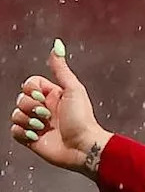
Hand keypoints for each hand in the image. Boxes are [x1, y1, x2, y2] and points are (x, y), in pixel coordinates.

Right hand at [10, 39, 112, 175]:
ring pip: (15, 114)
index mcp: (53, 95)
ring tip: (43, 127)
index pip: (29, 84)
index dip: (31, 89)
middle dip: (29, 106)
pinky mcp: (31, 139)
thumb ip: (61, 69)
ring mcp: (37, 124)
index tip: (42, 96)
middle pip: (20, 98)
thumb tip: (57, 45)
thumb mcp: (73, 89)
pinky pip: (14, 131)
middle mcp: (44, 108)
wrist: (83, 147)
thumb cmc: (82, 119)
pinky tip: (37, 137)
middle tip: (46, 115)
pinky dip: (23, 133)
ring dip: (27, 120)